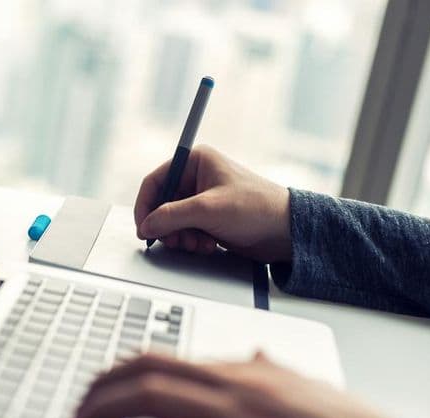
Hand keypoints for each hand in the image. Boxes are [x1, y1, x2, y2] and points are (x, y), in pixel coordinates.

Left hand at [70, 354, 429, 417]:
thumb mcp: (314, 396)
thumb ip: (274, 374)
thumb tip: (251, 356)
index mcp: (254, 374)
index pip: (169, 357)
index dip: (123, 370)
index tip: (101, 384)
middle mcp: (243, 389)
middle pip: (148, 370)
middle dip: (99, 385)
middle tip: (78, 405)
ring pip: (150, 399)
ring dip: (101, 412)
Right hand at [135, 146, 291, 262]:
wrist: (286, 231)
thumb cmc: (256, 208)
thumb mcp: (208, 209)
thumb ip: (171, 216)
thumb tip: (146, 224)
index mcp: (196, 161)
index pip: (156, 180)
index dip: (145, 206)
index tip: (143, 227)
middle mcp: (197, 178)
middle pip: (162, 204)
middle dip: (167, 227)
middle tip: (175, 241)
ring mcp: (203, 199)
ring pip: (173, 221)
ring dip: (181, 237)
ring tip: (197, 244)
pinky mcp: (209, 218)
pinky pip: (186, 231)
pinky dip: (192, 241)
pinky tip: (208, 245)